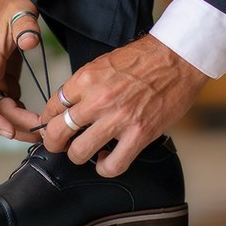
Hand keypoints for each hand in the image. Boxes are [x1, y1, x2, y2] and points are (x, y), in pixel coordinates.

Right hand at [0, 0, 43, 142]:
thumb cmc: (7, 5)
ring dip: (18, 122)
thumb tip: (30, 42)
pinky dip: (20, 112)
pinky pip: (7, 101)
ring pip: (0, 109)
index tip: (8, 129)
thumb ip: (25, 26)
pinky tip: (37, 118)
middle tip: (41, 133)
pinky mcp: (1, 76)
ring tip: (41, 130)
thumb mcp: (19, 11)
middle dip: (14, 125)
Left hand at [39, 34, 208, 175]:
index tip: (52, 125)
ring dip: (79, 155)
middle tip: (61, 144)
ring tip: (88, 150)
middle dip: (54, 142)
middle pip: (57, 132)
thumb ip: (84, 85)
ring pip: (79, 153)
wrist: (177, 58)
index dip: (48, 120)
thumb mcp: (103, 63)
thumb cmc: (143, 58)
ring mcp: (118, 118)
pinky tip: (108, 158)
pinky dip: (106, 167)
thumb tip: (69, 106)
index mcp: (86, 78)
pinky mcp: (139, 134)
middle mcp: (98, 99)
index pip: (52, 107)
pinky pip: (112, 165)